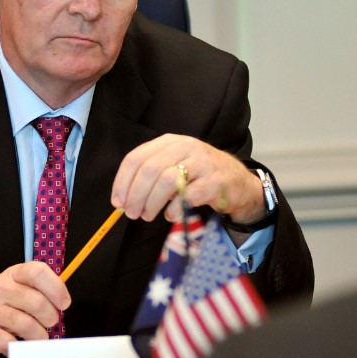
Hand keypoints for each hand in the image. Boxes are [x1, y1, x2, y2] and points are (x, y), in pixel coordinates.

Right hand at [0, 262, 71, 357]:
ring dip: (39, 335)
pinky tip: (20, 344)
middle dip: (50, 317)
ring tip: (40, 337)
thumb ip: (39, 290)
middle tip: (50, 323)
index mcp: (12, 274)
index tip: (64, 303)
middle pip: (36, 302)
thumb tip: (63, 301)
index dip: (56, 288)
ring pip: (26, 324)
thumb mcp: (18, 289)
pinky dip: (20, 347)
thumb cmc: (1, 305)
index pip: (37, 272)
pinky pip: (10, 343)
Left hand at [110, 134, 264, 222]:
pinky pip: (188, 196)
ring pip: (167, 180)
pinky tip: (171, 215)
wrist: (238, 182)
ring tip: (148, 215)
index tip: (117, 202)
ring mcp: (202, 163)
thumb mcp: (175, 165)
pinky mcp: (215, 182)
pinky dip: (174, 209)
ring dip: (152, 202)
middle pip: (150, 169)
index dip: (122, 181)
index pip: (136, 157)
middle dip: (136, 195)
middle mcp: (186, 147)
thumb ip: (151, 175)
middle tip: (132, 213)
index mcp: (170, 142)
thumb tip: (124, 198)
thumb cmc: (200, 175)